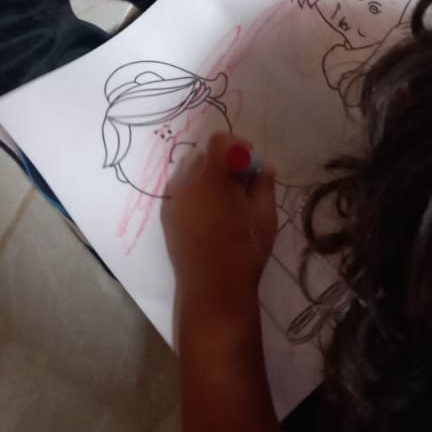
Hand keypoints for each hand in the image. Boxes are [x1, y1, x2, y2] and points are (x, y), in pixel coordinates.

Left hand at [163, 132, 276, 311]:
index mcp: (210, 177)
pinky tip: (209, 210)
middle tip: (242, 179)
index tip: (251, 159)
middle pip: (203, 154)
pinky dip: (195, 189)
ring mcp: (172, 199)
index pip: (219, 142)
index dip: (237, 144)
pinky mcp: (166, 215)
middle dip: (224, 159)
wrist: (213, 289)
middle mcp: (185, 182)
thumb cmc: (244, 250)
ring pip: (189, 170)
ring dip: (207, 173)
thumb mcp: (265, 215)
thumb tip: (265, 168)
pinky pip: (179, 189)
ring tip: (225, 196)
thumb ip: (264, 185)